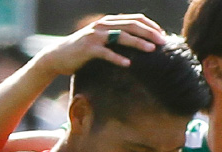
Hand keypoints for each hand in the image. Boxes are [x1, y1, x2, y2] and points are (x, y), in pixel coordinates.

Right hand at [30, 14, 165, 77]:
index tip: (163, 35)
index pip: (135, 19)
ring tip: (151, 50)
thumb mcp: (102, 40)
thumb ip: (117, 37)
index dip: (150, 25)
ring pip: (121, 37)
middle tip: (163, 42)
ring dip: (138, 43)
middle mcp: (103, 26)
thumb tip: (140, 42)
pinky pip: (105, 53)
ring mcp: (95, 36)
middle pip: (131, 25)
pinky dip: (117, 58)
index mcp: (109, 22)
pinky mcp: (88, 49)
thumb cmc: (83, 50)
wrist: (58, 56)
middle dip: (149, 33)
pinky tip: (128, 64)